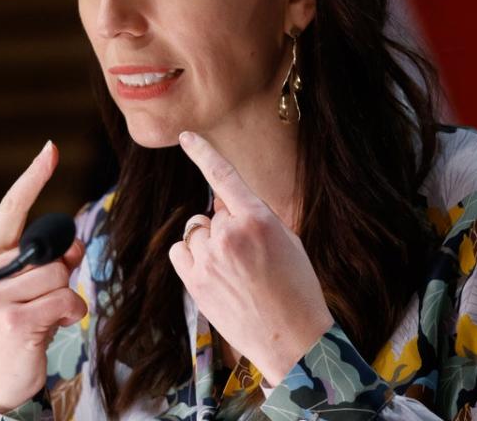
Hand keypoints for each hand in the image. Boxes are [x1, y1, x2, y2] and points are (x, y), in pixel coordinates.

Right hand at [0, 141, 87, 411]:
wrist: (3, 379)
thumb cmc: (20, 324)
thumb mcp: (27, 286)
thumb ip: (47, 258)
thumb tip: (76, 245)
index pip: (11, 209)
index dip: (33, 178)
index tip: (50, 149)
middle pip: (51, 253)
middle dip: (60, 275)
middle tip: (41, 302)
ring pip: (61, 277)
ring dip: (65, 300)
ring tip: (42, 319)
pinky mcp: (13, 322)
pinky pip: (66, 301)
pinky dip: (69, 315)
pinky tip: (48, 330)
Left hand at [169, 131, 333, 385]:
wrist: (292, 338)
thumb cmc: (297, 288)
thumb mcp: (287, 241)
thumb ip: (253, 217)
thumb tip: (221, 207)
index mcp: (257, 218)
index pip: (223, 175)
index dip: (202, 152)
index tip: (186, 136)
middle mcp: (229, 234)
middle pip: (212, 214)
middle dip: (224, 227)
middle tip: (248, 257)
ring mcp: (209, 258)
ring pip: (194, 233)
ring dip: (208, 244)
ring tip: (233, 271)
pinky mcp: (194, 281)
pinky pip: (180, 252)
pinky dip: (191, 257)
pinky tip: (213, 274)